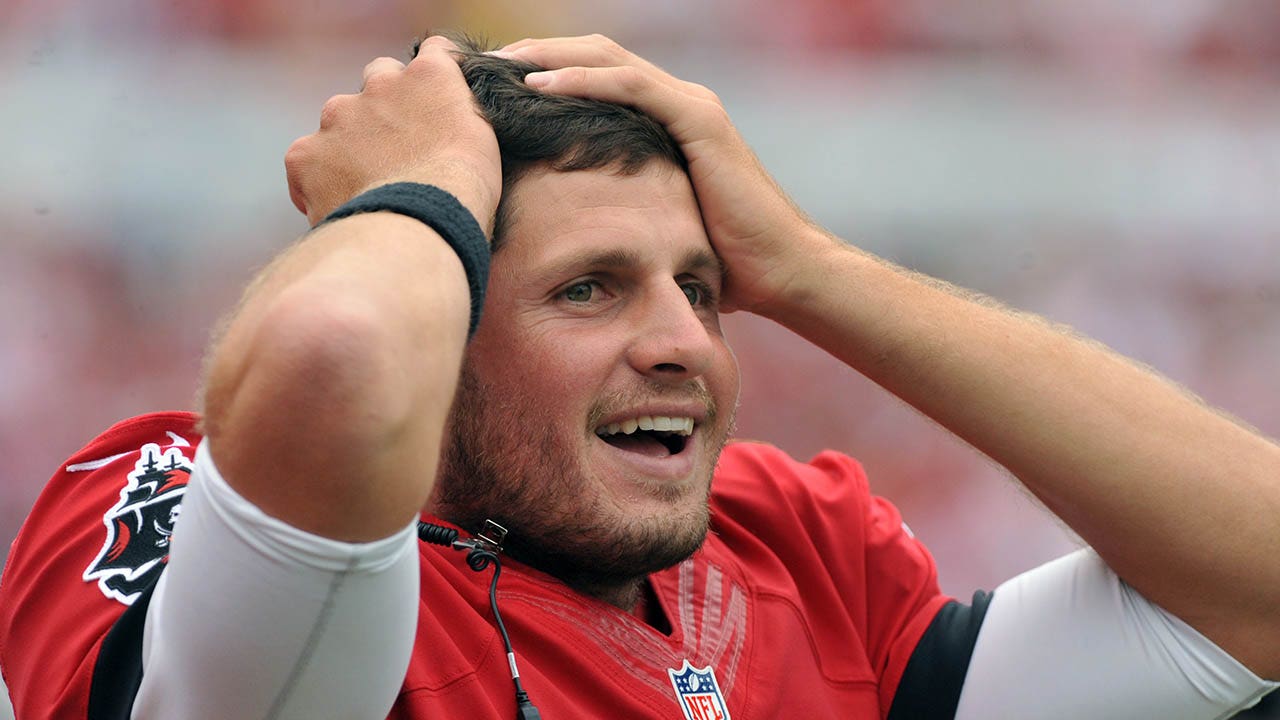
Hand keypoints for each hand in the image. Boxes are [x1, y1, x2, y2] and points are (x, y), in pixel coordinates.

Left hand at [285, 36, 501, 232]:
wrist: (418, 229)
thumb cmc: (463, 193)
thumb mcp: (485, 142)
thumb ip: (464, 111)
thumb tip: (456, 107)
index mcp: (429, 77)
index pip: (434, 53)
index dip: (433, 80)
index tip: (435, 101)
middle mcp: (379, 85)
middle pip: (379, 78)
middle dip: (386, 106)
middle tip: (400, 149)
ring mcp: (338, 117)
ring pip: (340, 120)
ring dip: (352, 142)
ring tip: (370, 185)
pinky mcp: (307, 154)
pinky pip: (306, 161)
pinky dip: (319, 179)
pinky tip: (341, 202)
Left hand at [498, 34, 836, 312]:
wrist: (781, 272)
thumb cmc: (725, 262)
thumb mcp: (658, 225)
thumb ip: (626, 209)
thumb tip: (578, 231)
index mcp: (667, 121)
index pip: (597, 78)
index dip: (547, 73)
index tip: (497, 88)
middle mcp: (679, 102)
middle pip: (595, 57)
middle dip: (538, 54)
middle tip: (486, 65)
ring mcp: (691, 106)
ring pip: (608, 59)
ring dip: (550, 56)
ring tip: (502, 65)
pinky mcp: (700, 119)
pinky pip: (632, 86)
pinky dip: (584, 80)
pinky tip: (541, 84)